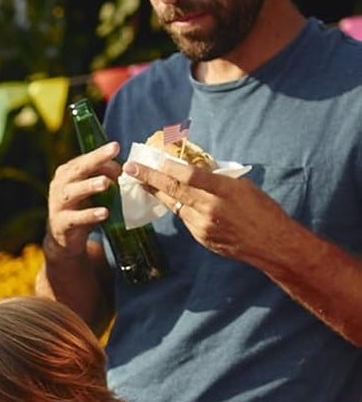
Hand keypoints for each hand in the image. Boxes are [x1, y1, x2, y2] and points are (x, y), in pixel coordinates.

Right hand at [45, 143, 120, 258]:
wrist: (63, 237)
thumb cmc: (81, 207)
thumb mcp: (90, 189)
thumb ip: (105, 176)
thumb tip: (125, 170)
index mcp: (66, 173)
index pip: (84, 161)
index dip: (99, 154)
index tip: (115, 147)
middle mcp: (59, 186)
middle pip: (77, 170)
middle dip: (95, 160)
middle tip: (112, 152)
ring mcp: (58, 205)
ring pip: (73, 193)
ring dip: (89, 186)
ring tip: (105, 183)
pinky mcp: (61, 224)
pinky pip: (76, 218)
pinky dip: (90, 215)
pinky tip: (104, 213)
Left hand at [122, 156, 282, 261]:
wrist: (270, 243)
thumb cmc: (262, 210)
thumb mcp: (244, 187)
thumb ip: (218, 180)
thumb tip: (197, 170)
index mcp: (225, 190)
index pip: (192, 176)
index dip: (170, 167)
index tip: (153, 159)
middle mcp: (210, 208)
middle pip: (174, 190)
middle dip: (150, 178)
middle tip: (130, 168)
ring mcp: (202, 225)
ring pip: (175, 205)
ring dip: (157, 192)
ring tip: (141, 181)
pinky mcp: (200, 237)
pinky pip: (184, 218)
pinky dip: (176, 206)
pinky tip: (166, 198)